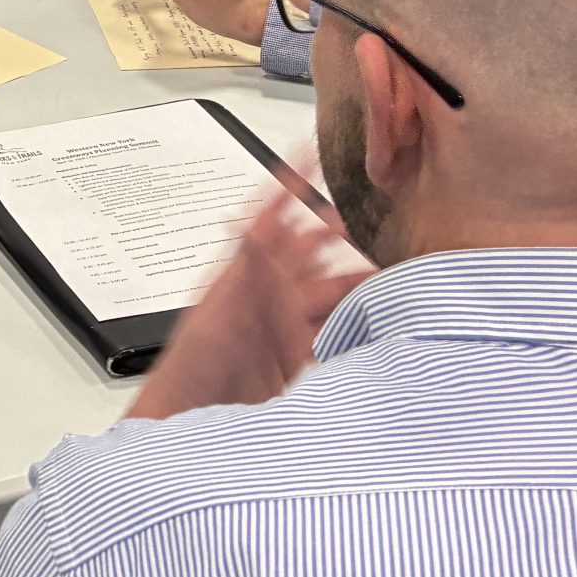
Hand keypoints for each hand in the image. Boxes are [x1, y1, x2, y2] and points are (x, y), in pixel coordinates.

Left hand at [127, 182, 375, 420]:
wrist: (189, 422)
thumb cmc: (190, 369)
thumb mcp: (215, 313)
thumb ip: (242, 271)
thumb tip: (254, 224)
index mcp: (241, 277)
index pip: (266, 222)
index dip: (286, 188)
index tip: (307, 155)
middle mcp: (263, 297)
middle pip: (306, 254)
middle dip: (336, 231)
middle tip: (370, 211)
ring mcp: (280, 326)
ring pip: (325, 291)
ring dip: (354, 276)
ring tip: (387, 259)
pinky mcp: (293, 357)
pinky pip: (330, 331)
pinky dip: (354, 320)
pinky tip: (377, 312)